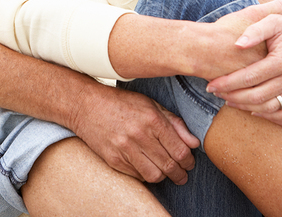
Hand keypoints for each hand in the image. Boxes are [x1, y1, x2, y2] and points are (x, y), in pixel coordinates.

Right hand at [69, 83, 199, 184]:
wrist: (86, 105)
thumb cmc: (121, 103)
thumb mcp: (151, 105)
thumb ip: (175, 123)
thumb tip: (194, 143)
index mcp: (152, 119)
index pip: (180, 150)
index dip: (189, 161)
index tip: (189, 162)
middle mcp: (139, 135)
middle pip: (169, 165)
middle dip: (180, 174)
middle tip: (182, 174)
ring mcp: (125, 149)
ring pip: (154, 175)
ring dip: (165, 177)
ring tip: (168, 174)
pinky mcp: (113, 159)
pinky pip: (137, 175)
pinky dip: (146, 175)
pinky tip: (148, 167)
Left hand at [205, 1, 281, 128]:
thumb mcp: (271, 20)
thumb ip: (254, 30)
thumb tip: (237, 44)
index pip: (249, 77)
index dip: (227, 83)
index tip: (210, 84)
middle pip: (258, 96)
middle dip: (233, 97)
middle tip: (215, 93)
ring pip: (270, 107)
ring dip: (246, 107)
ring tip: (228, 100)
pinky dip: (270, 116)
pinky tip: (252, 110)